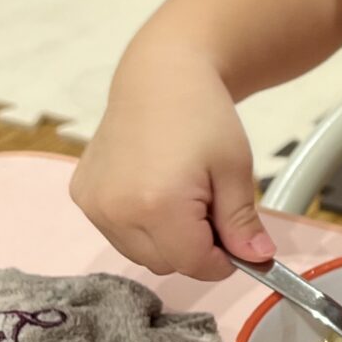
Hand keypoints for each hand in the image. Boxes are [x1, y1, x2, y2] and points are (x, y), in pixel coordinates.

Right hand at [70, 46, 273, 280]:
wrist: (160, 76)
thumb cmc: (204, 116)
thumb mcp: (235, 168)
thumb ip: (242, 222)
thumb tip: (259, 260)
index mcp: (157, 205)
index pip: (193, 264)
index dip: (222, 259)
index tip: (236, 239)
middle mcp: (115, 211)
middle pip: (164, 264)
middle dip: (194, 247)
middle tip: (210, 205)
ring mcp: (93, 205)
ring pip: (139, 253)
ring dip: (165, 239)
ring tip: (182, 194)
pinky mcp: (82, 195)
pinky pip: (117, 232)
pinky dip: (140, 224)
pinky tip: (153, 187)